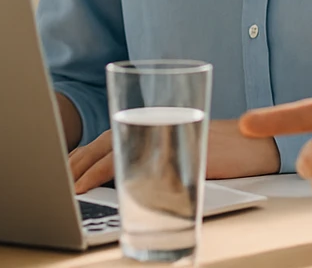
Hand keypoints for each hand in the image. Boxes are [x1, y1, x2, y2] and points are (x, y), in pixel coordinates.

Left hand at [69, 119, 279, 192]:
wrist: (250, 147)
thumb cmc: (220, 151)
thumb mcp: (182, 154)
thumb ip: (157, 160)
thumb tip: (130, 181)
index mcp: (151, 125)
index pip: (110, 137)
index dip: (86, 152)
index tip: (67, 167)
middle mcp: (151, 127)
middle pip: (105, 141)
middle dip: (79, 160)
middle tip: (60, 178)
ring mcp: (159, 139)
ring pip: (113, 151)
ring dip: (89, 169)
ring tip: (72, 186)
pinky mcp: (167, 154)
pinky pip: (133, 165)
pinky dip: (111, 173)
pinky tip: (98, 185)